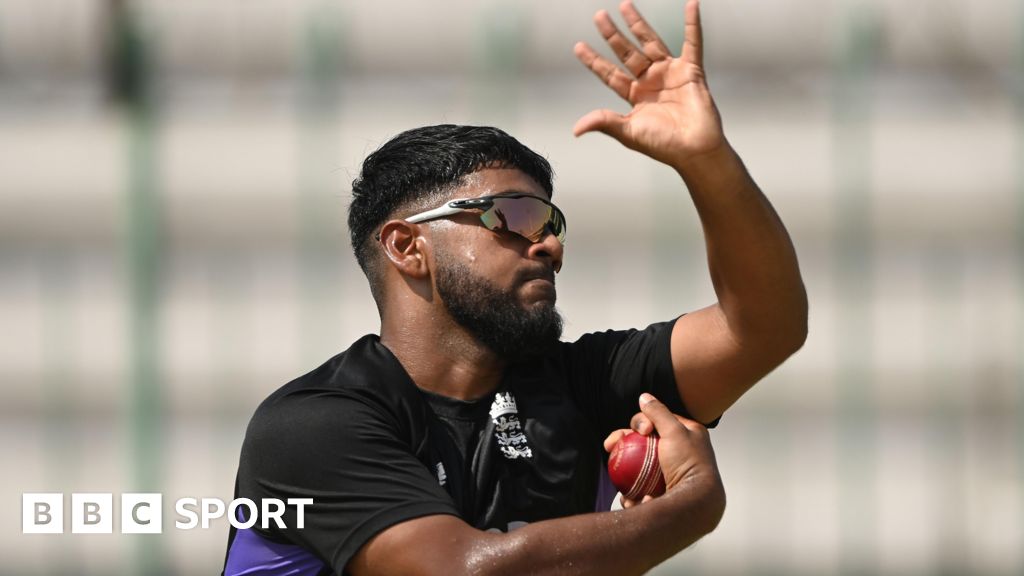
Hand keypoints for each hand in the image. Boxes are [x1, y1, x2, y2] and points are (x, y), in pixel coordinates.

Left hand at [574, 0, 724, 169]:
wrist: (694, 150)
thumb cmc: (663, 145)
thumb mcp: (629, 132)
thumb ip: (604, 123)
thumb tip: (576, 129)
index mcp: (634, 96)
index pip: (610, 74)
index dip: (594, 61)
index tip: (578, 46)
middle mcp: (650, 82)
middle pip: (627, 53)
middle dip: (612, 35)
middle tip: (599, 16)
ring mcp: (670, 74)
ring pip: (650, 42)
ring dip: (638, 24)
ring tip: (625, 5)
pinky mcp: (691, 71)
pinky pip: (693, 43)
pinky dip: (692, 24)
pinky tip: (691, 5)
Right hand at [604, 393, 719, 507]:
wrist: (697, 505)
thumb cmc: (689, 465)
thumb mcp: (675, 431)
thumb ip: (658, 412)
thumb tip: (644, 397)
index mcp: (686, 438)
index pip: (657, 423)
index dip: (641, 422)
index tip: (640, 430)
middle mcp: (679, 455)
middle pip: (643, 445)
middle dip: (623, 445)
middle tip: (610, 446)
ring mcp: (669, 477)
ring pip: (637, 471)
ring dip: (625, 474)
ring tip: (618, 478)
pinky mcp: (661, 496)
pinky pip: (640, 492)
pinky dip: (632, 496)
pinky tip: (630, 499)